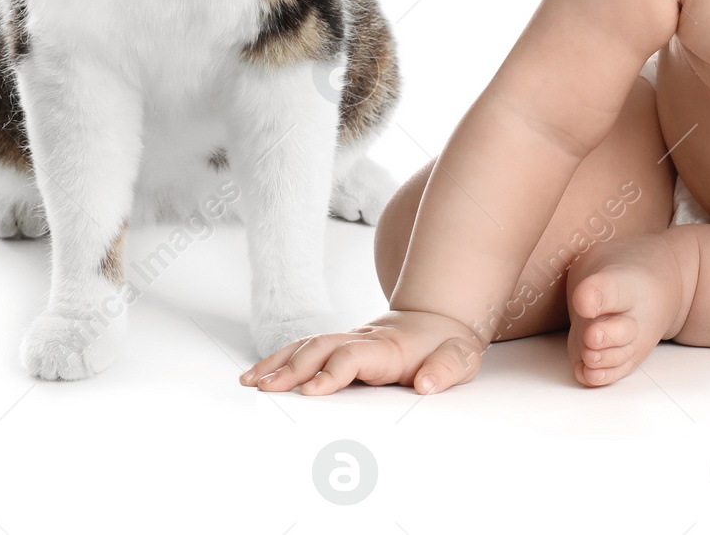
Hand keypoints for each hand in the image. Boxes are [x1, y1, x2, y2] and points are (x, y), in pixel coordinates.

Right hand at [238, 309, 485, 395]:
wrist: (440, 319)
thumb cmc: (447, 343)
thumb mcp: (460, 356)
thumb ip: (446, 368)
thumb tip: (427, 383)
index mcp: (387, 347)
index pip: (353, 356)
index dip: (332, 371)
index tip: (311, 390)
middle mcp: (361, 340)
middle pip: (320, 348)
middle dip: (291, 369)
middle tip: (265, 388)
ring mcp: (347, 341)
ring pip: (306, 346)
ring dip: (277, 363)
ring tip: (250, 381)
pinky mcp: (339, 346)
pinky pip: (305, 350)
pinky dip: (279, 360)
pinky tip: (258, 375)